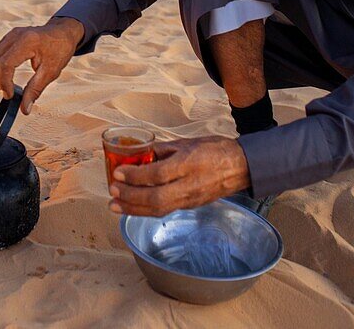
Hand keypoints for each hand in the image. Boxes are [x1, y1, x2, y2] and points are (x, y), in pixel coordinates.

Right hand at [0, 17, 83, 114]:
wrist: (64, 32)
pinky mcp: (9, 37)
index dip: (4, 82)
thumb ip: (35, 90)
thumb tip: (24, 109)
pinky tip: (5, 76)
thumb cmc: (60, 49)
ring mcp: (11, 34)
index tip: (10, 95)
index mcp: (27, 41)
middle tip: (6, 93)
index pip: (6, 63)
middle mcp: (15, 35)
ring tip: (4, 86)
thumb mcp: (51, 71)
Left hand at [109, 137, 249, 216]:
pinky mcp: (190, 206)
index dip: (136, 176)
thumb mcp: (187, 143)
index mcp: (188, 164)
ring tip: (115, 205)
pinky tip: (132, 208)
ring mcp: (190, 199)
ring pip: (159, 209)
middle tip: (112, 191)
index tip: (118, 172)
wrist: (240, 167)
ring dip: (134, 209)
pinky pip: (165, 211)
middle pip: (156, 198)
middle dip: (130, 197)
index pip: (158, 174)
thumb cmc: (214, 150)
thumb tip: (139, 154)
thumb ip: (162, 149)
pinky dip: (145, 211)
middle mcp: (189, 185)